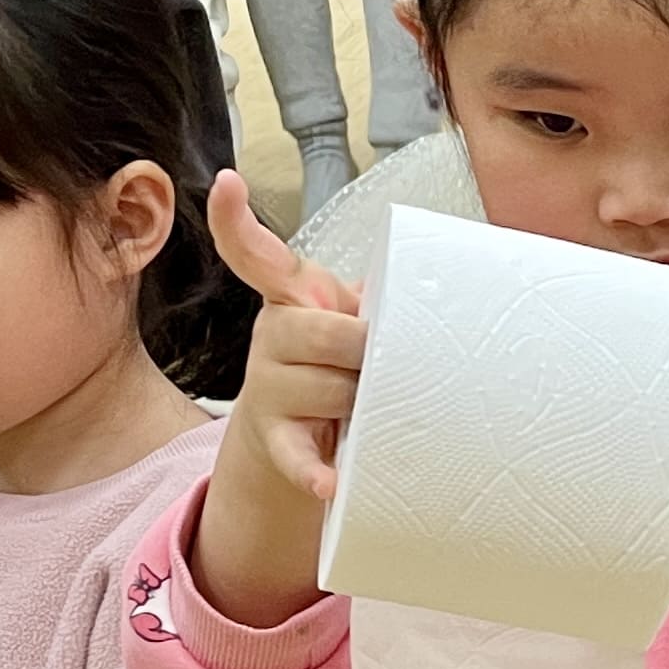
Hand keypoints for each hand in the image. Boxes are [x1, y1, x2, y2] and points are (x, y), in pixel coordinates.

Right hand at [192, 168, 365, 628]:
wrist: (294, 435)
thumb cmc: (338, 365)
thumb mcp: (346, 320)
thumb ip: (375, 300)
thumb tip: (441, 285)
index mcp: (290, 297)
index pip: (257, 254)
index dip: (238, 222)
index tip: (228, 185)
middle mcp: (271, 335)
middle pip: (325, 334)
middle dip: (364, 351)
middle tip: (382, 364)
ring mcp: (267, 388)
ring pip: (327, 389)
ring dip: (360, 403)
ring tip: (369, 407)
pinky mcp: (275, 439)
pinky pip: (296, 454)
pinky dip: (315, 470)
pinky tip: (328, 483)